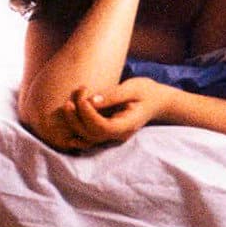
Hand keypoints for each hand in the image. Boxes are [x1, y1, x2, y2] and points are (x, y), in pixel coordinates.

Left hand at [58, 77, 173, 145]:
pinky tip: (68, 132)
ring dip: (74, 123)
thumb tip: (92, 101)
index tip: (83, 96)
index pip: (103, 126)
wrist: (157, 102)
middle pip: (92, 134)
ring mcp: (113, 136)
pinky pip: (90, 138)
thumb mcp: (133, 88)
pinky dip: (77, 135)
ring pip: (88, 137)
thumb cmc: (146, 92)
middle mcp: (119, 135)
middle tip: (69, 101)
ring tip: (68, 104)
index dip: (89, 114)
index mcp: (127, 125)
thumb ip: (114, 95)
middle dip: (76, 118)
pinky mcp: (107, 132)